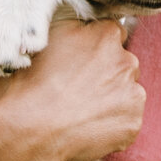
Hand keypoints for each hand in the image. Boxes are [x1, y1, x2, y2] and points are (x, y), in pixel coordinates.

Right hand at [0, 17, 143, 160]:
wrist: (27, 131)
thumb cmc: (29, 85)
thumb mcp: (45, 39)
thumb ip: (74, 29)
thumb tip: (82, 30)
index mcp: (106, 35)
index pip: (111, 35)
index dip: (94, 50)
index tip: (81, 63)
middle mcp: (126, 61)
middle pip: (122, 64)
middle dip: (106, 74)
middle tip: (78, 90)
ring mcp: (133, 94)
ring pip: (127, 93)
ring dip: (111, 100)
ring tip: (80, 113)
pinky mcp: (133, 124)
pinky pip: (125, 121)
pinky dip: (111, 125)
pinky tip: (87, 129)